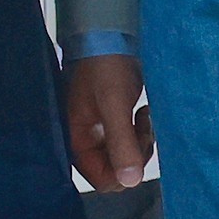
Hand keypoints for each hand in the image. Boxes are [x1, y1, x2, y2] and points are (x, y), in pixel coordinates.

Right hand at [65, 52, 152, 188]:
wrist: (108, 37)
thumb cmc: (105, 66)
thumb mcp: (114, 104)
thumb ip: (121, 142)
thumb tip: (131, 180)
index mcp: (76, 142)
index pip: (102, 180)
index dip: (124, 171)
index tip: (136, 145)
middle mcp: (84, 143)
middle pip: (116, 172)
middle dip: (135, 154)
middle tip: (141, 127)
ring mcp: (97, 134)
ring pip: (125, 158)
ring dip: (139, 142)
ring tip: (142, 116)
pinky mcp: (108, 125)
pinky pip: (127, 143)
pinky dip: (138, 133)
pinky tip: (140, 113)